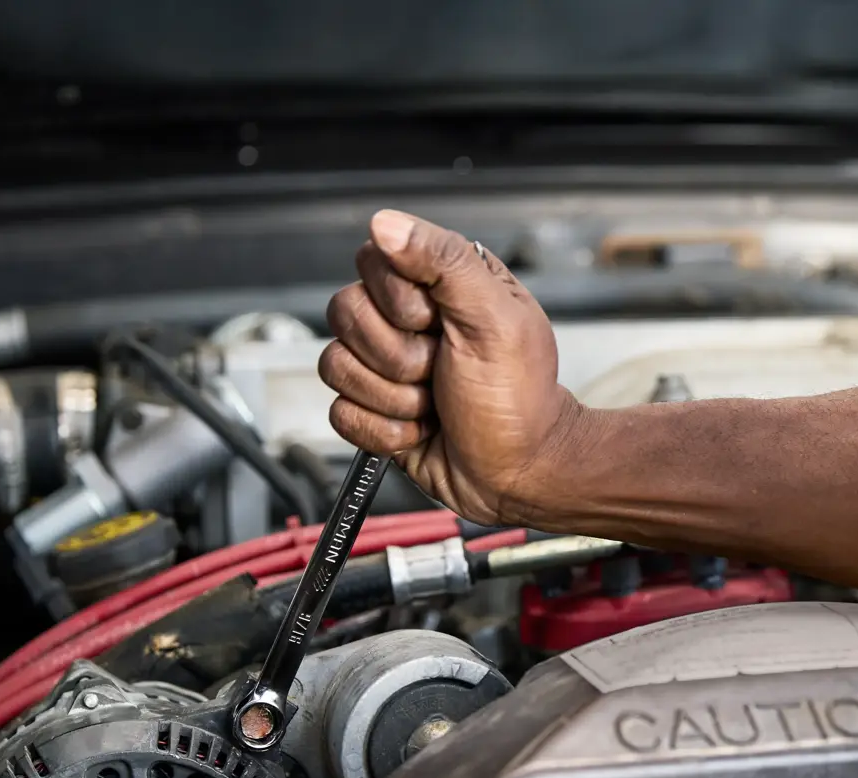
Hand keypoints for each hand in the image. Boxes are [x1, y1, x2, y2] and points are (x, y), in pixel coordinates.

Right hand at [321, 209, 575, 525]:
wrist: (520, 474)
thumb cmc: (521, 399)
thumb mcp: (495, 319)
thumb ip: (445, 260)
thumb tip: (387, 224)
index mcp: (439, 283)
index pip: (372, 262)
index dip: (399, 301)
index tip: (439, 324)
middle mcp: (405, 319)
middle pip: (345, 313)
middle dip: (398, 357)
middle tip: (441, 370)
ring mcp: (385, 365)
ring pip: (336, 365)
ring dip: (394, 398)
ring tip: (435, 403)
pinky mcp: (372, 409)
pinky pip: (340, 412)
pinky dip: (384, 431)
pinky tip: (420, 429)